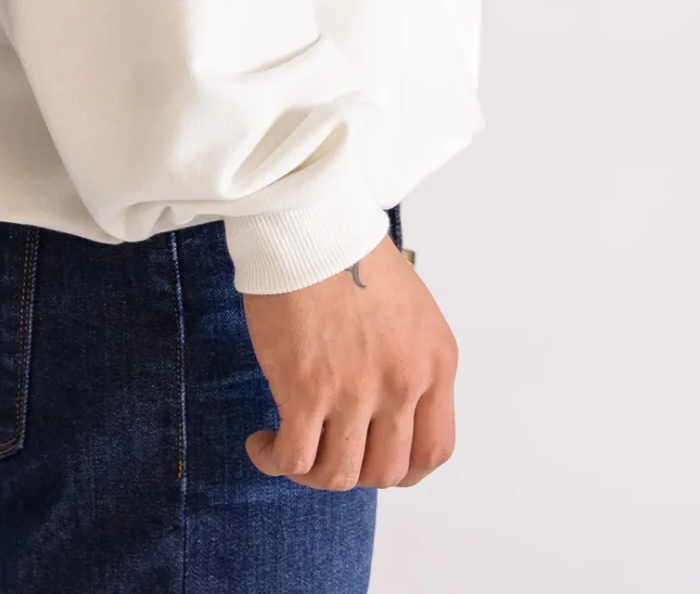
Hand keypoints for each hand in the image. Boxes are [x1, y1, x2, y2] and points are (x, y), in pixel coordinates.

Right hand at [241, 233, 457, 490]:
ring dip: (311, 474)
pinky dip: (276, 462)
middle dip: (353, 469)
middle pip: (385, 471)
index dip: (403, 469)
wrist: (309, 224)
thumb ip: (409, 361)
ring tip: (288, 450)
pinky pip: (296, 458)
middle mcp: (403, 383)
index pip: (434, 451)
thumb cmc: (351, 253)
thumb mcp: (410, 310)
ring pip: (340, 475)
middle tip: (326, 447)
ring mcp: (357, 392)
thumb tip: (385, 407)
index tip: (374, 459)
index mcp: (435, 363)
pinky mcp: (307, 391)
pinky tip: (264, 444)